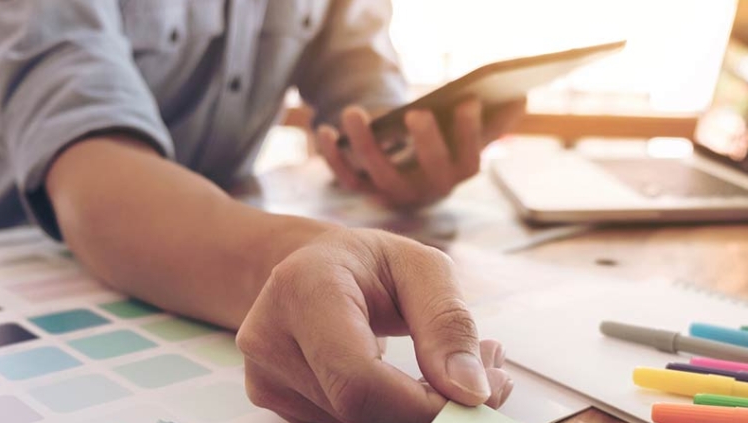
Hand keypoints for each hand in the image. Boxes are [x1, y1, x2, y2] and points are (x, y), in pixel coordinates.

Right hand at [237, 228, 513, 422]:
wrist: (310, 269)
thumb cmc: (371, 264)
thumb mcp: (422, 269)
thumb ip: (449, 325)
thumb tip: (472, 392)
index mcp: (304, 288)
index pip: (358, 377)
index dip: (420, 405)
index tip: (474, 396)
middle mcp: (269, 336)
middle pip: (355, 411)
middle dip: (427, 412)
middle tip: (484, 384)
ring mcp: (263, 376)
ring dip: (411, 414)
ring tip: (447, 373)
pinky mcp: (272, 401)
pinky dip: (387, 416)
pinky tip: (410, 388)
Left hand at [315, 99, 525, 208]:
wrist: (401, 170)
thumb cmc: (438, 142)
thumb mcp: (462, 132)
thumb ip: (490, 121)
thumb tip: (520, 100)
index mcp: (453, 175)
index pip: (467, 161)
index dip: (471, 134)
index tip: (470, 101)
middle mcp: (425, 191)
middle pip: (426, 172)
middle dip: (423, 143)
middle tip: (418, 113)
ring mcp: (392, 193)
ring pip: (379, 176)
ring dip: (364, 144)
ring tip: (353, 112)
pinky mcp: (363, 189)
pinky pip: (346, 179)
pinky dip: (333, 157)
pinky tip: (323, 130)